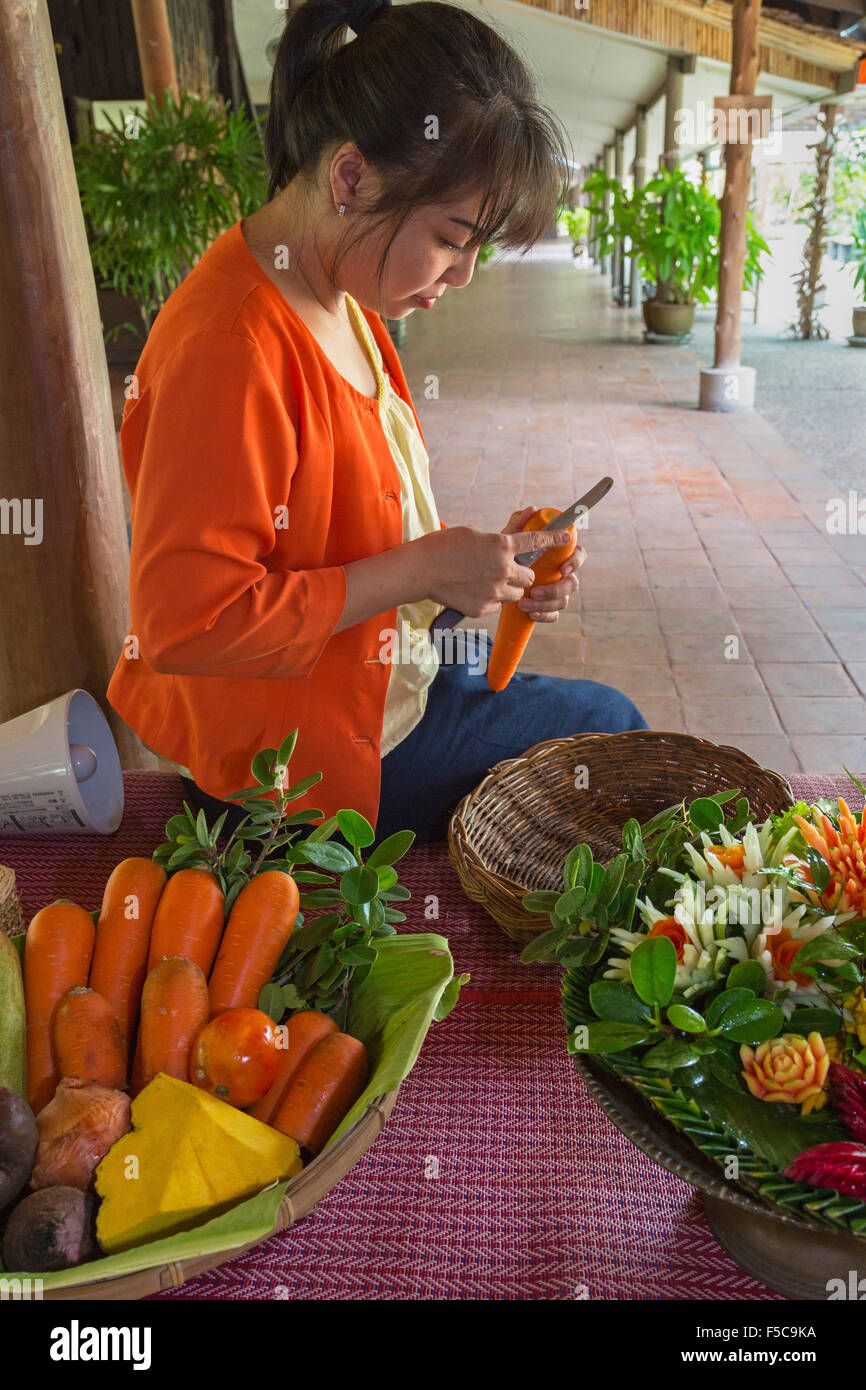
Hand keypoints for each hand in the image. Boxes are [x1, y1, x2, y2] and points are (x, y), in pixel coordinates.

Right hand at [413, 521, 574, 618]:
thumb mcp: (476, 533)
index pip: (536, 542)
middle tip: (508, 570)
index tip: (567, 537)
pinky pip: (496, 606)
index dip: (554, 539)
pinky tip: (472, 591)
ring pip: (516, 595)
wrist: (420, 570)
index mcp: (502, 546)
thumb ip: (502, 531)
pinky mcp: (482, 608)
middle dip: (522, 574)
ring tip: (487, 582)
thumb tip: (526, 515)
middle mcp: (502, 570)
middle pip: (529, 577)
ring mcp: (493, 592)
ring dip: (509, 589)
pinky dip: (490, 600)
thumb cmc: (444, 546)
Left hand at [503, 506, 583, 623]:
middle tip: (534, 591)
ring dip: (546, 604)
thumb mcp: (507, 537)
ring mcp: (556, 592)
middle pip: (573, 583)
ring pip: (564, 601)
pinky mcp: (547, 607)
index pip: (578, 555)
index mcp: (559, 554)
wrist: (490, 577)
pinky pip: (554, 615)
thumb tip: (532, 509)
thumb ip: (518, 522)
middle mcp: (561, 574)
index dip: (575, 562)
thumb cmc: (505, 553)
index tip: (562, 569)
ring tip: (523, 604)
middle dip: (556, 589)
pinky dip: (544, 616)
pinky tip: (530, 614)